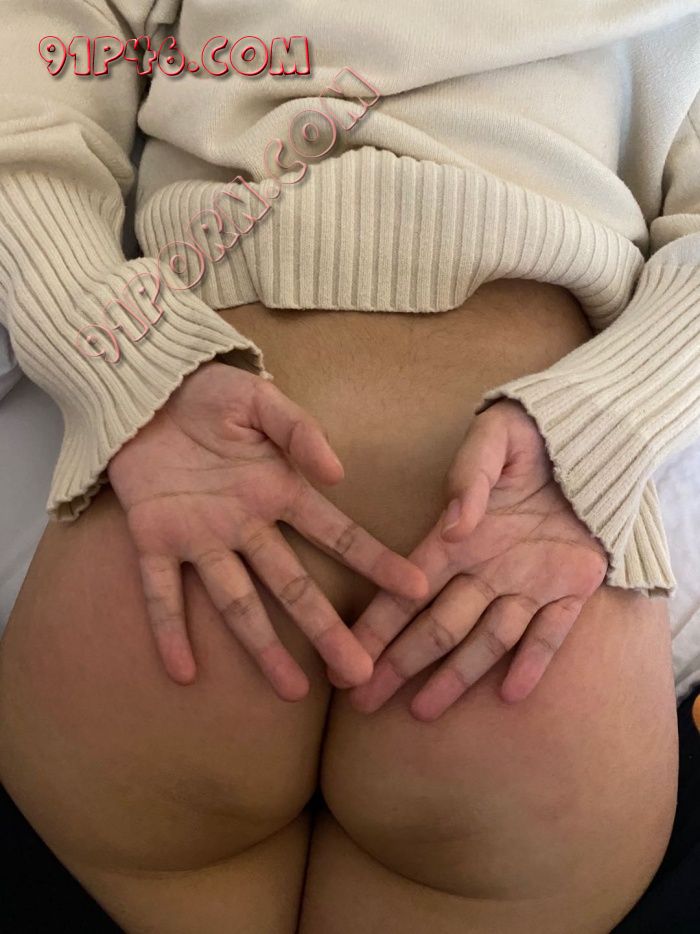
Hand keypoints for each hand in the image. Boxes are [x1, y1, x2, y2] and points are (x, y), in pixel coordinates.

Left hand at [107, 362, 427, 697]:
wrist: (148, 390)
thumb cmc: (212, 395)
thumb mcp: (262, 401)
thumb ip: (300, 431)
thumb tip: (338, 473)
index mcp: (278, 491)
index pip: (336, 535)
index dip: (375, 562)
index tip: (414, 588)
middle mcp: (246, 526)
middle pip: (291, 585)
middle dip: (325, 629)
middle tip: (359, 672)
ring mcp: (200, 537)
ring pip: (235, 600)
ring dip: (260, 645)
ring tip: (290, 690)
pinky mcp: (152, 537)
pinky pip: (159, 591)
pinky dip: (169, 629)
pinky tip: (184, 673)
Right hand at [338, 400, 607, 718]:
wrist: (586, 439)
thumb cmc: (528, 437)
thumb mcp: (493, 439)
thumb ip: (469, 478)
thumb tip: (453, 527)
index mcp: (456, 540)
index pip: (406, 591)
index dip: (377, 625)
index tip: (348, 656)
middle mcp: (485, 570)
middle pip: (437, 626)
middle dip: (400, 663)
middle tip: (366, 700)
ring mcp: (527, 583)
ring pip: (488, 639)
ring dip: (457, 674)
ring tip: (424, 711)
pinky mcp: (571, 587)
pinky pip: (552, 632)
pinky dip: (534, 662)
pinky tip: (510, 694)